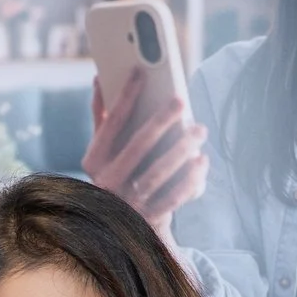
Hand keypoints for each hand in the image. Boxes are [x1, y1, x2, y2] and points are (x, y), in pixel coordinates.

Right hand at [84, 70, 207, 230]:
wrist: (126, 226)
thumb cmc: (119, 175)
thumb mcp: (105, 151)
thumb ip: (103, 119)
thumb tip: (99, 79)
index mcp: (94, 161)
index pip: (110, 124)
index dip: (124, 96)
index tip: (140, 70)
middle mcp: (107, 182)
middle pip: (136, 147)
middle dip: (159, 121)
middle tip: (179, 100)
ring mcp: (128, 203)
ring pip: (157, 173)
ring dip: (181, 149)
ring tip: (199, 130)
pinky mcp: (150, 218)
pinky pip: (173, 197)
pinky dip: (190, 179)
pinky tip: (202, 160)